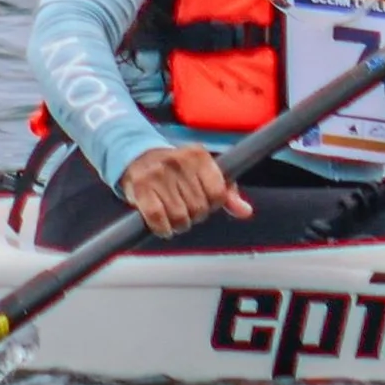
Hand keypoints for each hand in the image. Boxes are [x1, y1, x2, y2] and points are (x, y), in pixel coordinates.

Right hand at [118, 146, 251, 237]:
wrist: (138, 157)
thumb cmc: (178, 170)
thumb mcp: (205, 174)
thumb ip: (228, 193)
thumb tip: (245, 211)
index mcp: (199, 156)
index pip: (218, 193)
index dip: (213, 204)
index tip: (204, 202)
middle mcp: (179, 162)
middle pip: (199, 208)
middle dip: (194, 215)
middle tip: (186, 209)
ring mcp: (158, 174)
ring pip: (180, 216)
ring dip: (179, 224)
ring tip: (175, 216)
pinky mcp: (140, 188)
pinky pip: (158, 218)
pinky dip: (162, 229)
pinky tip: (163, 226)